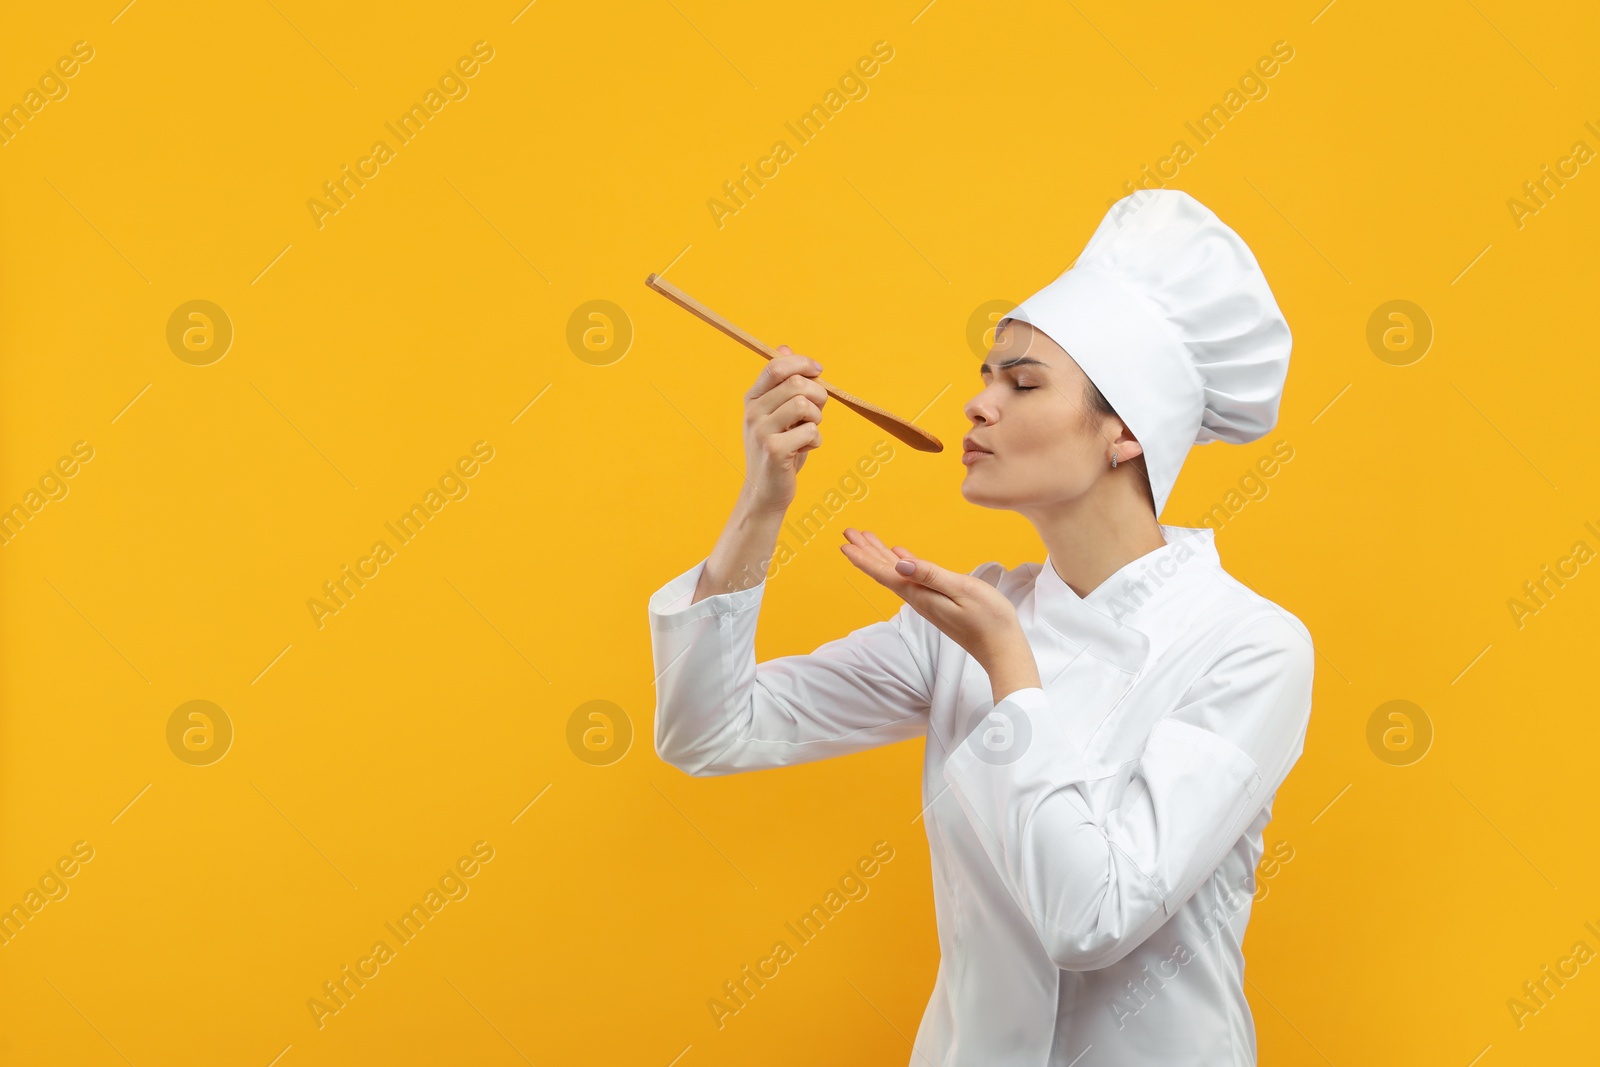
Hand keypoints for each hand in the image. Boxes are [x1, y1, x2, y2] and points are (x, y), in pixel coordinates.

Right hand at [739, 345, 827, 514]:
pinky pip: (810, 431)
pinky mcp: (774, 450)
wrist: (765, 490)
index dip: (802, 363)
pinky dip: (816, 441)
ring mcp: (761, 431)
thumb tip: (784, 347)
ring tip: (809, 430)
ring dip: (818, 418)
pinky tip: (805, 449)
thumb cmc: (778, 448)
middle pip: (797, 384)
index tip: (818, 371)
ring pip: (805, 405)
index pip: (776, 366)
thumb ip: (783, 383)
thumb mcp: (778, 413)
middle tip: (817, 412)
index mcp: (753, 398)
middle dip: (818, 395)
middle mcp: (753, 412)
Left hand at [839, 528, 1040, 691]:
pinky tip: (900, 557)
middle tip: (849, 532)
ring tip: (867, 538)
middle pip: (885, 572)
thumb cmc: (989, 620)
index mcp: (920, 595)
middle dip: (866, 551)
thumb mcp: (962, 590)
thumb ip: (931, 575)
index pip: (884, 573)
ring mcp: (928, 601)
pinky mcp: (938, 603)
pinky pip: (913, 579)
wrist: (1001, 649)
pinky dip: (903, 564)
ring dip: (881, 555)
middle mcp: (919, 599)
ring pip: (896, 574)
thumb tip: (899, 564)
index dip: (863, 556)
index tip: (845, 542)